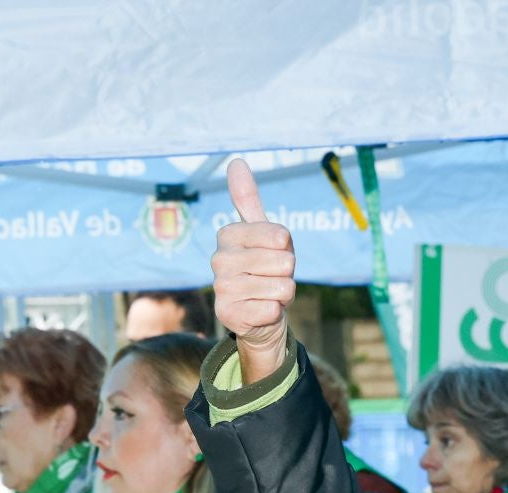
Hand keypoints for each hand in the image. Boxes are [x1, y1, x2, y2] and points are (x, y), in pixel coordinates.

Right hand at [213, 158, 295, 383]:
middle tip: (273, 277)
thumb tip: (236, 161)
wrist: (261, 313)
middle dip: (287, 274)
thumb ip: (249, 199)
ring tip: (268, 293)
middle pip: (283, 263)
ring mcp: (222, 289)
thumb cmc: (266, 268)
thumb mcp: (264, 232)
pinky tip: (261, 311)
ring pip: (281, 288)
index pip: (280, 236)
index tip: (275, 252)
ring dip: (283, 294)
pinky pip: (271, 310)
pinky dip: (274, 313)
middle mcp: (219, 260)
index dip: (287, 248)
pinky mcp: (228, 315)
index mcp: (228, 234)